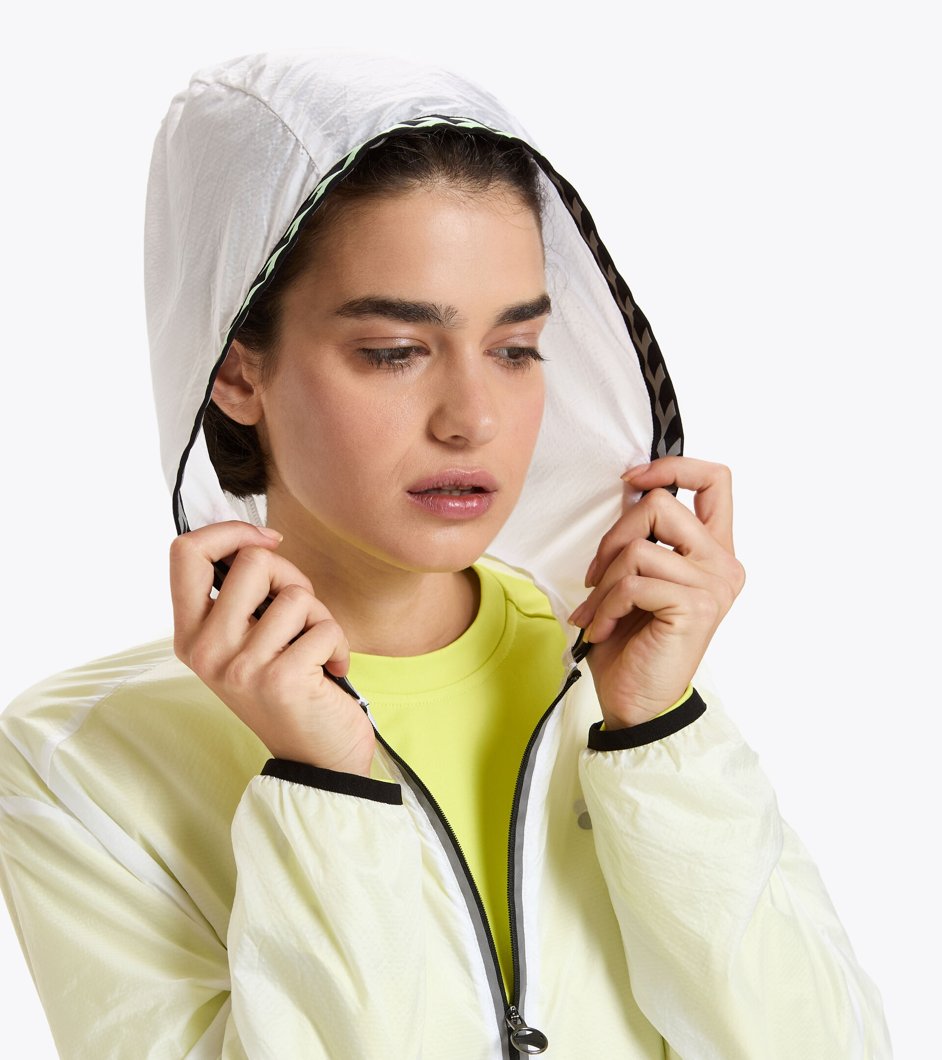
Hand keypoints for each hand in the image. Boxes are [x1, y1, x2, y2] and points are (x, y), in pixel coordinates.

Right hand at [170, 520, 375, 775]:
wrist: (315, 761)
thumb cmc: (286, 690)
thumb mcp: (246, 643)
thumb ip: (241, 598)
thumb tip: (257, 540)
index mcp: (190, 635)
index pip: (185, 553)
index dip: (230, 531)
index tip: (266, 541)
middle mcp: (205, 651)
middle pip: (253, 560)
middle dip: (291, 576)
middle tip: (299, 614)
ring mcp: (240, 667)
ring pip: (296, 593)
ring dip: (320, 616)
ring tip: (314, 650)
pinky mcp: (280, 679)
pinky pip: (325, 626)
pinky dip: (338, 644)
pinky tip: (331, 671)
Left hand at [568, 457, 744, 728]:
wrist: (637, 702)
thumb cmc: (633, 642)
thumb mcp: (637, 578)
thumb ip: (644, 536)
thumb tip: (628, 491)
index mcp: (714, 550)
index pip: (716, 480)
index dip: (673, 466)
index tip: (633, 479)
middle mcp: (723, 564)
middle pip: (662, 504)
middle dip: (613, 536)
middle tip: (596, 576)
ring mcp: (713, 585)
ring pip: (638, 548)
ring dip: (603, 583)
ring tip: (596, 612)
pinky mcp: (694, 607)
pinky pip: (633, 583)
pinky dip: (605, 606)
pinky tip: (601, 629)